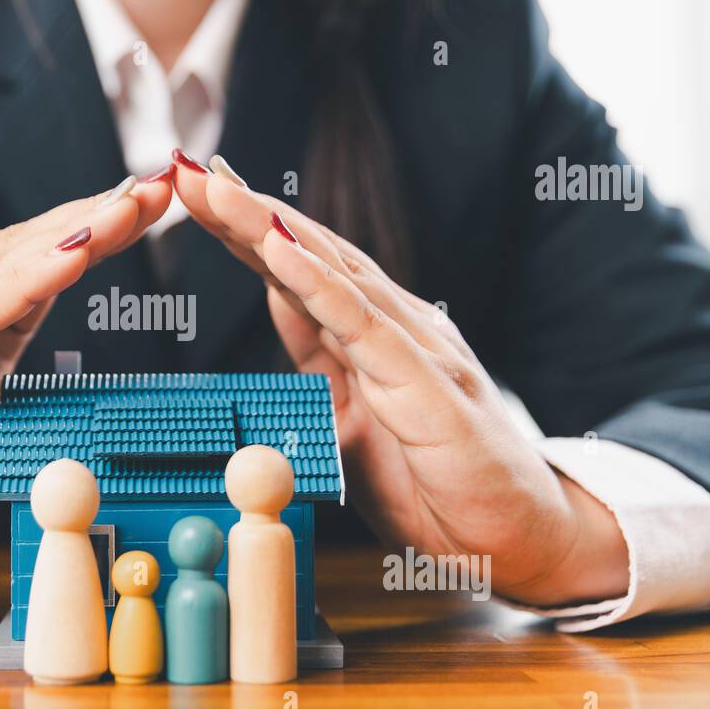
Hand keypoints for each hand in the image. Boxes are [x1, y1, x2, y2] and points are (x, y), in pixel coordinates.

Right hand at [0, 172, 174, 584]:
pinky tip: (73, 258)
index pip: (22, 252)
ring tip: (132, 205)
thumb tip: (50, 290)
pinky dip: (24, 285)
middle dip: (96, 215)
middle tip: (163, 183)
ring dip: (73, 237)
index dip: (89, 225)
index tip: (150, 200)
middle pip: (18, 247)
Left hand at [173, 155, 627, 605]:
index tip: (191, 193)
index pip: (298, 269)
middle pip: (308, 256)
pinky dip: (319, 285)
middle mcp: (397, 326)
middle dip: (243, 211)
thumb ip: (320, 354)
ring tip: (218, 190)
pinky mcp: (429, 387)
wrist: (522, 539)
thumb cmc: (437, 483)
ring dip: (267, 229)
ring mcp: (416, 350)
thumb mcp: (351, 415)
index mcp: (374, 335)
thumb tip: (278, 298)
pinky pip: (364, 327)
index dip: (243, 229)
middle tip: (187, 169)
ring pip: (332, 275)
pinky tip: (278, 250)